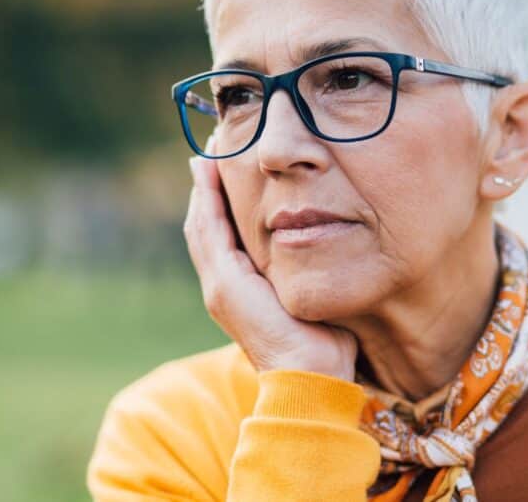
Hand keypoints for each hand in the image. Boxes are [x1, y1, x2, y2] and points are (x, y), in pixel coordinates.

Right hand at [184, 150, 357, 381]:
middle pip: (204, 224)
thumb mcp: (309, 296)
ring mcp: (219, 285)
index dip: (219, 201)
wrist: (310, 378)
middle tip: (211, 150)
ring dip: (202, 186)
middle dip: (206, 187)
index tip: (225, 167)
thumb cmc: (321, 345)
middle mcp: (220, 286)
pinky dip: (206, 198)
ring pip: (201, 223)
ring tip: (208, 153)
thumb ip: (305, 272)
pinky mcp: (224, 283)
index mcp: (238, 290)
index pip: (221, 235)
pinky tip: (209, 172)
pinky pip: (209, 229)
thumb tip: (326, 248)